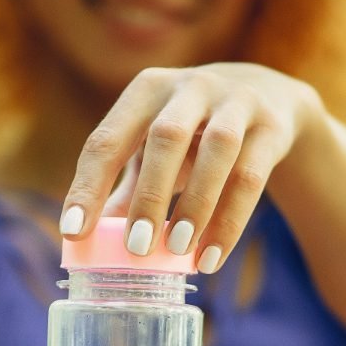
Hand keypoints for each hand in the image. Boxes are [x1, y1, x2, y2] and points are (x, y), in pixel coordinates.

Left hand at [60, 63, 321, 273]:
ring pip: (218, 150)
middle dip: (150, 194)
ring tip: (179, 252)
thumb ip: (127, 187)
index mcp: (146, 91)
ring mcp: (236, 101)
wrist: (269, 97)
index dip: (88, 187)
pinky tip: (211, 257)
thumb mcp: (154, 149)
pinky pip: (251, 176)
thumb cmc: (194, 131)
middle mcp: (190, 87)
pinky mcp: (272, 125)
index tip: (74, 234)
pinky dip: (230, 221)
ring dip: (197, 204)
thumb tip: (90, 241)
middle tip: (137, 248)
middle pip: (167, 137)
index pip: (107, 139)